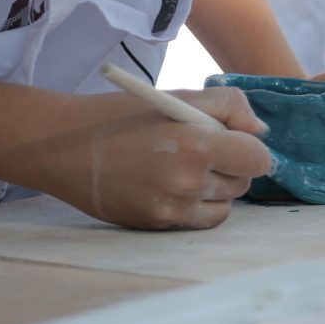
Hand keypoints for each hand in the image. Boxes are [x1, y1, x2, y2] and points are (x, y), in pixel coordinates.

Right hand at [31, 88, 272, 230]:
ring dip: (215, 188)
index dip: (249, 146)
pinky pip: (199, 220)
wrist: (64, 149)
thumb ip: (227, 106)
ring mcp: (172, 209)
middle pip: (243, 182)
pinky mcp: (157, 226)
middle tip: (201, 148)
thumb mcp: (175, 97)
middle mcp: (186, 182)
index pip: (258, 159)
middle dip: (232, 165)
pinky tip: (172, 186)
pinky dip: (196, 205)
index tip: (232, 138)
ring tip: (183, 166)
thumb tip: (261, 131)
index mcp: (194, 144)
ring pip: (225, 204)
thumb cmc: (121, 116)